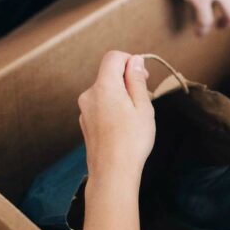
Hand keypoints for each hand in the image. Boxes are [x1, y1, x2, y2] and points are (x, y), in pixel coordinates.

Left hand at [78, 51, 155, 186]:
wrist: (112, 172)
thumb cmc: (132, 141)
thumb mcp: (143, 107)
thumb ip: (137, 80)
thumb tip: (135, 61)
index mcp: (104, 87)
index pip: (113, 57)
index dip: (130, 61)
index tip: (144, 76)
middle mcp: (89, 95)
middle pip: (108, 75)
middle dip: (127, 81)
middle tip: (144, 100)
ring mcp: (85, 110)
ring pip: (104, 92)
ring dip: (120, 96)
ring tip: (134, 118)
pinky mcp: (85, 123)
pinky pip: (100, 106)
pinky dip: (112, 109)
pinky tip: (123, 128)